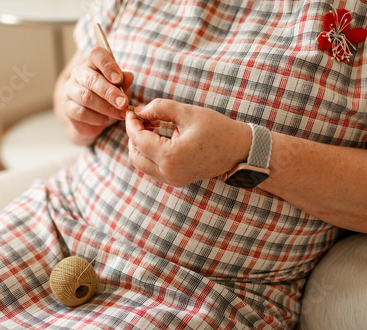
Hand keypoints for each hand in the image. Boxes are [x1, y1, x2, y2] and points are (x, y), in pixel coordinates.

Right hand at [61, 47, 133, 144]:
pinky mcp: (67, 107)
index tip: (119, 79)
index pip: (96, 55)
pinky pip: (81, 112)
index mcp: (92, 63)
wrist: (95, 118)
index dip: (108, 65)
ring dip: (106, 107)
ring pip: (87, 97)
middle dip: (110, 92)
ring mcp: (70, 90)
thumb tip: (128, 77)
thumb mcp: (120, 87)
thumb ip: (124, 81)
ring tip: (120, 114)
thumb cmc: (109, 97)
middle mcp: (78, 73)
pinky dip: (96, 118)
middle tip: (123, 103)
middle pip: (92, 79)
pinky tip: (106, 120)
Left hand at [125, 99, 251, 186]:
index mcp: (171, 157)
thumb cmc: (217, 129)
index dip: (131, 124)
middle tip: (139, 118)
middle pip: (135, 155)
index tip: (132, 111)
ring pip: (141, 164)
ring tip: (149, 126)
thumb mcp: (188, 113)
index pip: (139, 140)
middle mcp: (168, 172)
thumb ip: (160, 108)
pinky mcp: (176, 180)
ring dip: (140, 145)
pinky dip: (149, 153)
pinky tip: (157, 136)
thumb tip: (139, 111)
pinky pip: (152, 168)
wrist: (239, 150)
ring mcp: (172, 179)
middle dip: (132, 136)